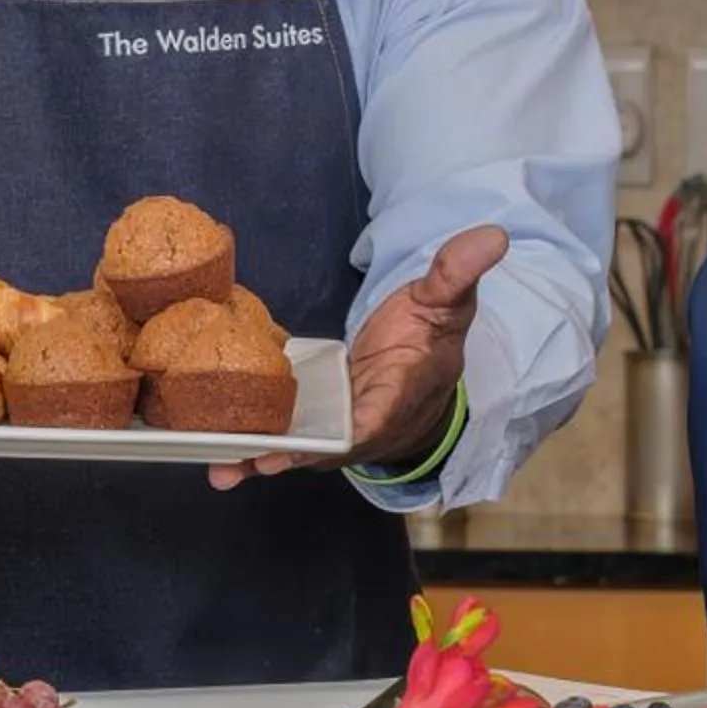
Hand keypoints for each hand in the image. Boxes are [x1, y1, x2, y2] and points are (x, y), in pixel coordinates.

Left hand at [210, 225, 506, 491]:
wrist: (417, 359)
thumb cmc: (428, 333)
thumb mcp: (443, 301)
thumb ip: (456, 274)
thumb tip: (491, 236)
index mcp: (400, 392)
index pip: (379, 416)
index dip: (350, 433)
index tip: (321, 442)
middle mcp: (365, 421)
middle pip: (327, 447)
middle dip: (290, 456)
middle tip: (252, 461)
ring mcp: (335, 426)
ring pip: (297, 450)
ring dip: (258, 461)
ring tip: (220, 471)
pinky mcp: (311, 420)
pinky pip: (281, 438)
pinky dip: (251, 447)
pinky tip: (215, 455)